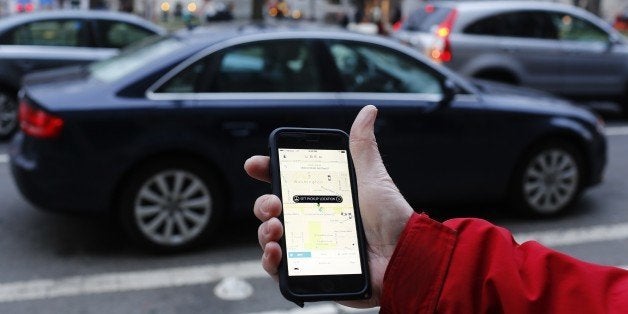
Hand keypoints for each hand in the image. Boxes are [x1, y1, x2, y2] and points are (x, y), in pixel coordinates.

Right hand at [244, 105, 413, 307]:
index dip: (268, 171)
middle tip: (274, 203)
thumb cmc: (392, 219)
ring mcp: (309, 247)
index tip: (255, 165)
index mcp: (324, 197)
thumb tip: (369, 110)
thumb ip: (363, 147)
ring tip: (276, 227)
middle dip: (263, 203)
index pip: (288, 182)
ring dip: (263, 230)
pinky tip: (275, 252)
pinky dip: (269, 260)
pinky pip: (280, 268)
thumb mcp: (372, 178)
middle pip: (273, 209)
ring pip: (270, 237)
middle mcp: (313, 220)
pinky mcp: (311, 270)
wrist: (404, 258)